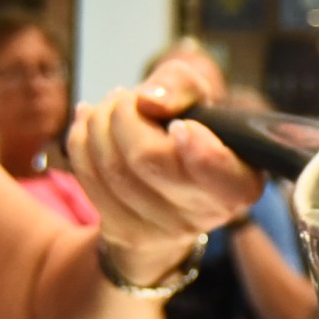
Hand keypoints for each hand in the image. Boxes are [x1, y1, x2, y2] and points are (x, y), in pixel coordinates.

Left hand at [65, 54, 263, 283]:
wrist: (164, 188)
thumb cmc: (186, 134)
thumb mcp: (195, 99)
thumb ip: (180, 85)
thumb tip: (149, 101)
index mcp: (238, 184)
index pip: (218, 173)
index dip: (197, 149)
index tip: (180, 126)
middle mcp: (205, 214)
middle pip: (148, 159)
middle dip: (126, 114)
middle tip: (129, 98)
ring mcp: (162, 230)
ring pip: (112, 167)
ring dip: (100, 122)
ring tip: (111, 108)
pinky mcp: (123, 232)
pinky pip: (87, 177)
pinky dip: (81, 139)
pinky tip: (90, 124)